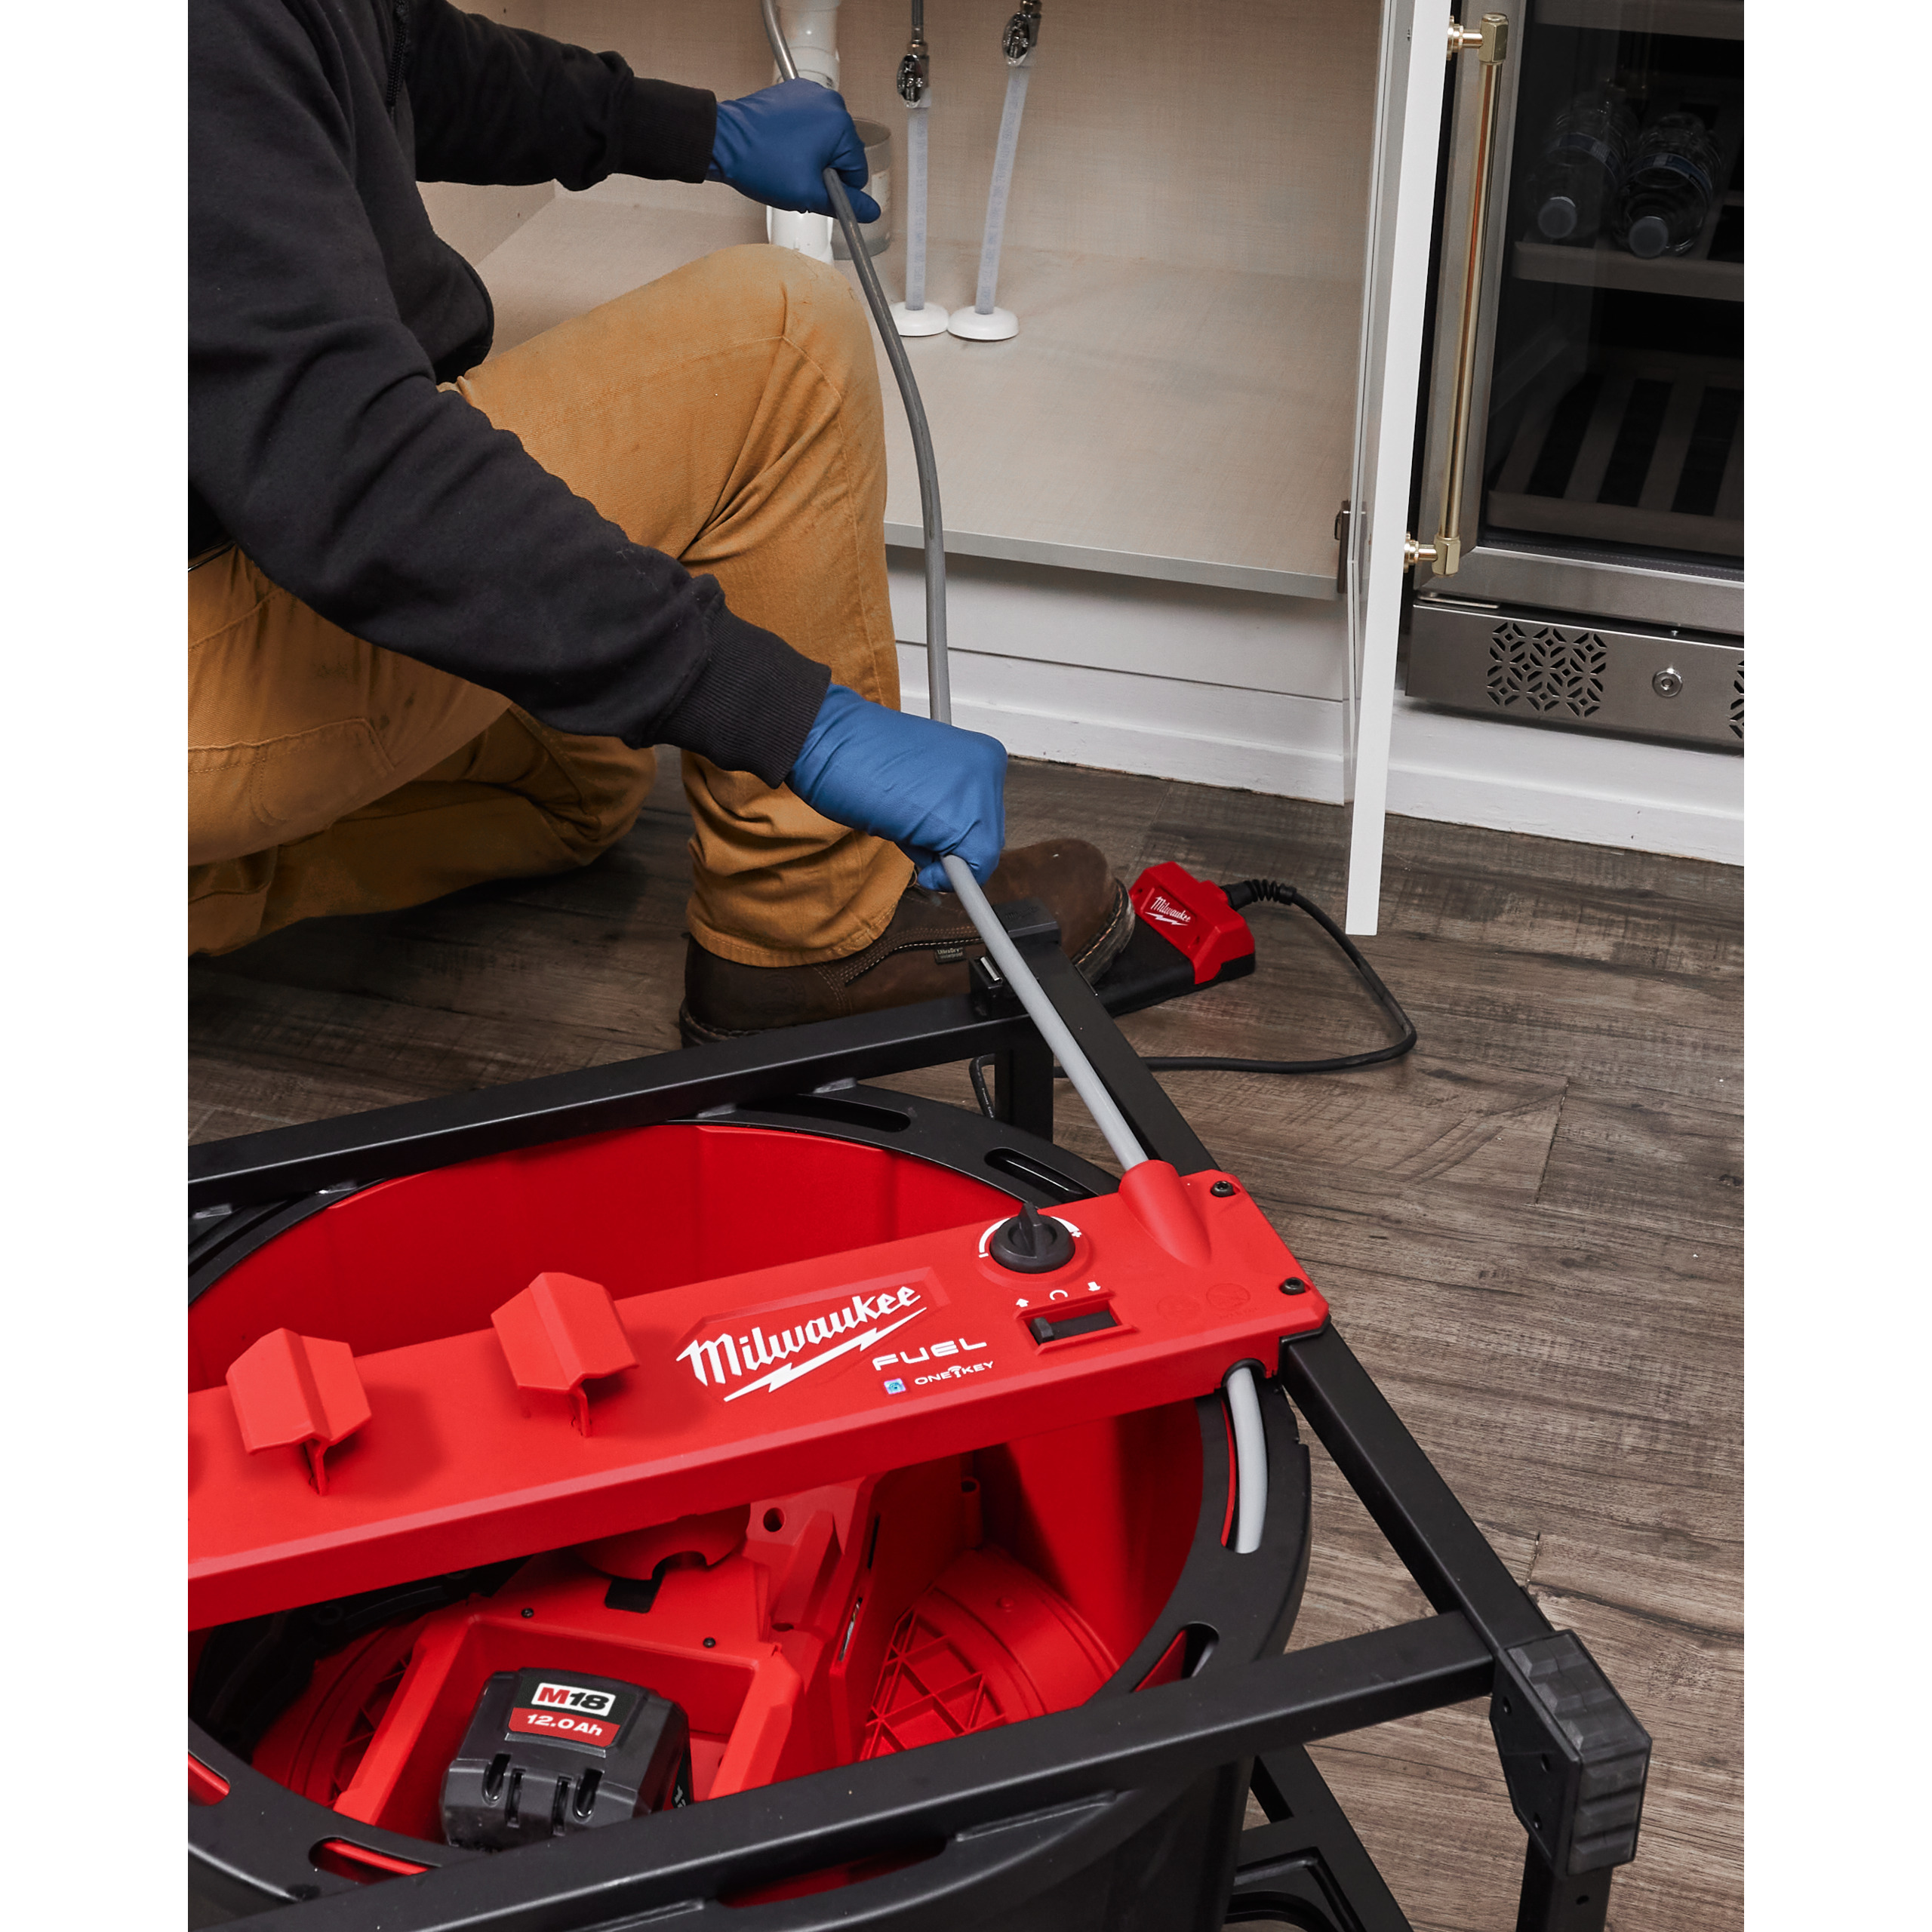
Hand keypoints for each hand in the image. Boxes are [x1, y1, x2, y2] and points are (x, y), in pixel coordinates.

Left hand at [708, 80, 881, 221]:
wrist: (723, 142)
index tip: (814, 188)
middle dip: (824, 170)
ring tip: (786, 161)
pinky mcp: (793, 93)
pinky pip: (810, 124)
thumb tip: (872, 212)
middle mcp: (830, 102)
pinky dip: (800, 138)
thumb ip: (845, 204)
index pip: (857, 170)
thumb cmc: (761, 164)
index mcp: (840, 123)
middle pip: (842, 152)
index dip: (837, 188)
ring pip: (826, 139)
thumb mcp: (808, 194)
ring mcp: (811, 93)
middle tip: (796, 176)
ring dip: (812, 155)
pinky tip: (781, 147)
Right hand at [788, 685, 1005, 888]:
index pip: (986, 818)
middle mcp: (988, 770)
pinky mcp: (960, 820)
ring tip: (899, 817)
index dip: (953, 835)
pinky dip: (943, 877)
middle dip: (948, 846)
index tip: (928, 828)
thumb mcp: (919, 782)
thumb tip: (962, 858)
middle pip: (986, 839)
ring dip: (937, 856)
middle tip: (906, 821)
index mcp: (981, 755)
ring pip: (978, 857)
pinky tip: (909, 843)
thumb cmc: (858, 759)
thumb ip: (947, 811)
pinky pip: (971, 871)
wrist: (825, 738)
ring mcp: (977, 793)